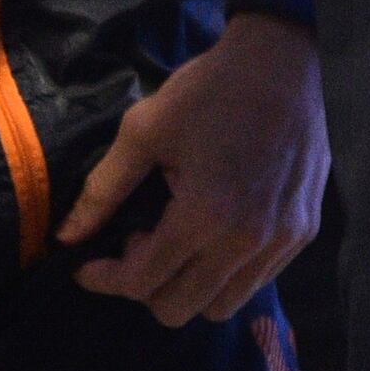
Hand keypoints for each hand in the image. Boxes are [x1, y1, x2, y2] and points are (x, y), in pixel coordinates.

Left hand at [59, 12, 328, 327]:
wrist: (284, 62)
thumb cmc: (209, 91)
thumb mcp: (143, 130)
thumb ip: (103, 190)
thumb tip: (67, 236)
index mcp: (204, 215)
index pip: (143, 282)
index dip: (105, 280)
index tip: (88, 265)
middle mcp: (247, 241)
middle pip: (179, 308)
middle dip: (145, 287)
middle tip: (138, 243)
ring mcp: (281, 241)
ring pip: (221, 306)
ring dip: (187, 285)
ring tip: (178, 238)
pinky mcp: (303, 233)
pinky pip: (256, 281)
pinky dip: (225, 273)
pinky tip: (213, 231)